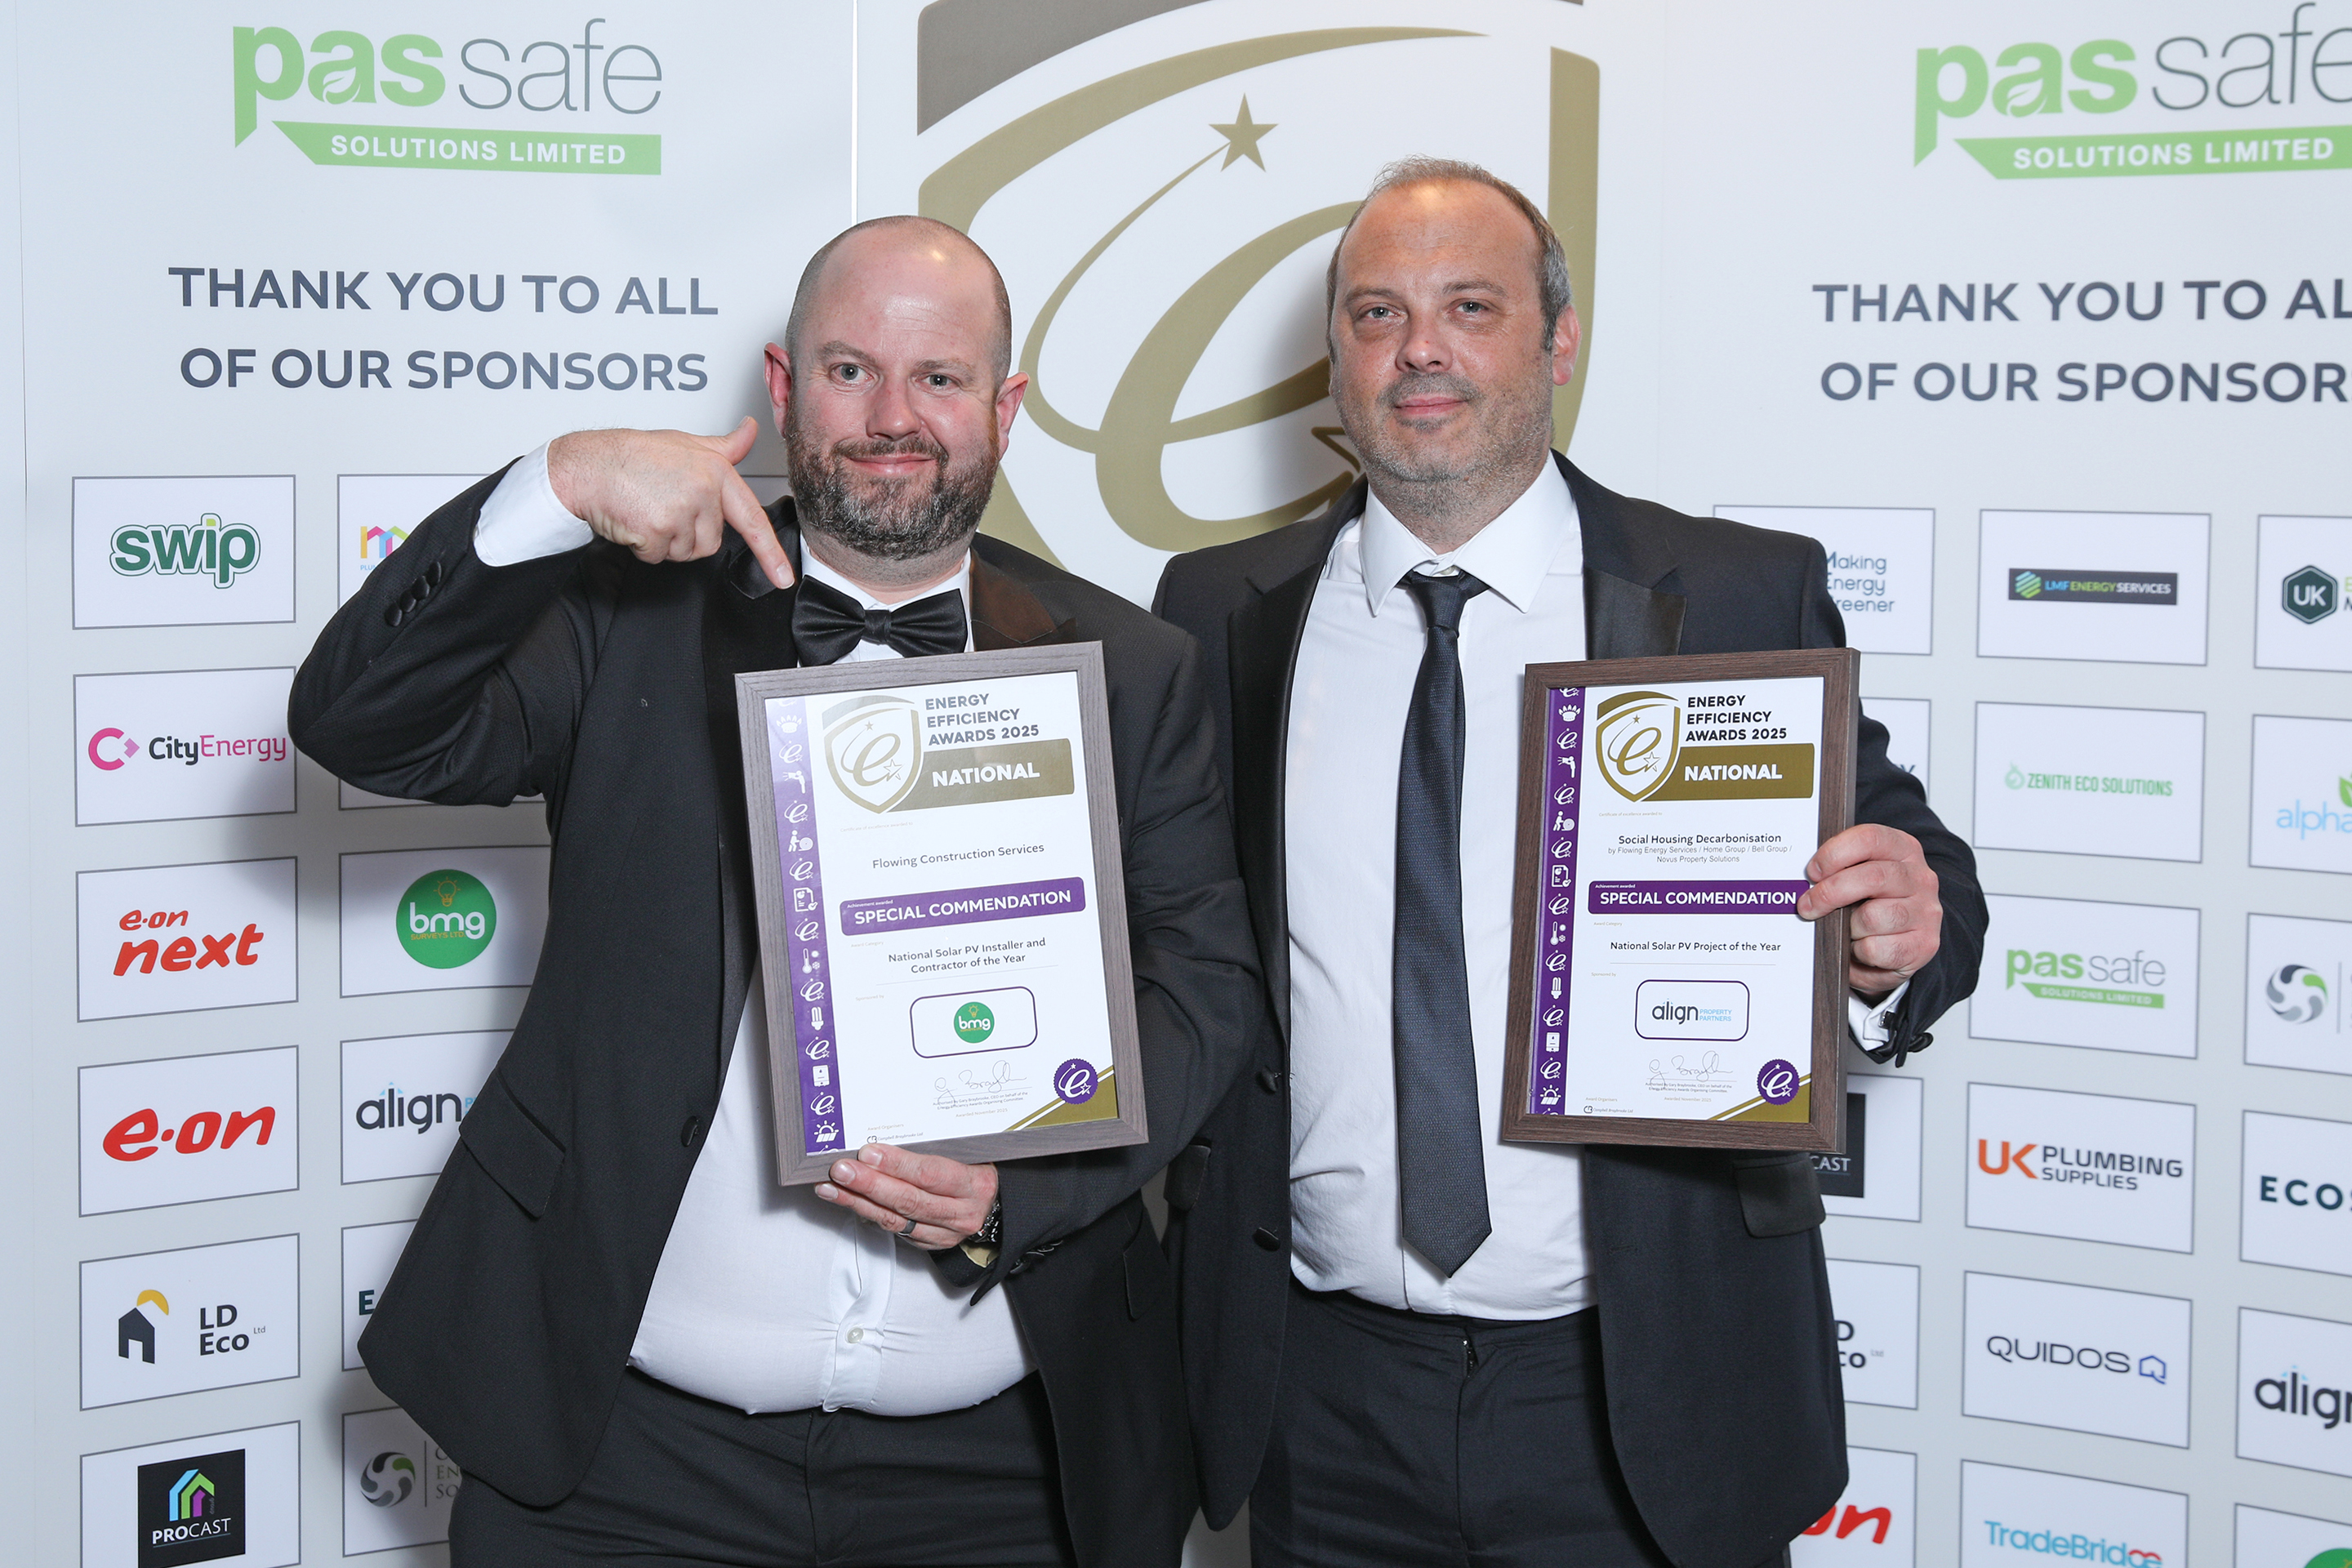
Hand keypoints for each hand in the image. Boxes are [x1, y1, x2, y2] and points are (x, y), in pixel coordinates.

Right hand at [546, 416, 793, 588]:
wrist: (586, 465)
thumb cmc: (630, 455)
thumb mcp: (684, 443)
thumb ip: (723, 447)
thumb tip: (750, 432)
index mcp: (715, 470)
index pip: (752, 518)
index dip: (771, 552)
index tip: (784, 576)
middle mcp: (703, 490)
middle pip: (711, 541)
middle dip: (687, 534)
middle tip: (662, 507)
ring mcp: (681, 510)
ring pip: (686, 552)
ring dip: (666, 542)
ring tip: (647, 510)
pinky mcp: (658, 530)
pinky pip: (660, 557)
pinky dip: (645, 547)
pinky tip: (635, 521)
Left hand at [814, 1144, 997, 1249]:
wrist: (997, 1206)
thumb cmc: (978, 1172)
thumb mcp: (970, 1153)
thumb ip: (935, 1147)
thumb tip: (887, 1133)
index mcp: (974, 1184)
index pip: (930, 1174)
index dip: (897, 1164)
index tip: (868, 1153)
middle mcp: (961, 1212)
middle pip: (909, 1200)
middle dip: (870, 1184)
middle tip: (842, 1170)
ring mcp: (945, 1233)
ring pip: (896, 1219)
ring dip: (858, 1202)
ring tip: (832, 1187)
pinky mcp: (930, 1244)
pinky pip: (894, 1231)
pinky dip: (867, 1215)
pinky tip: (848, 1202)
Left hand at [1795, 823, 1941, 999]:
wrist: (1901, 943)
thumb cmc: (1873, 904)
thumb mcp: (1860, 876)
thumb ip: (1841, 869)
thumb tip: (1804, 879)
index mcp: (1903, 849)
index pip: (1870, 839)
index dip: (1835, 854)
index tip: (1812, 872)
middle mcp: (1920, 877)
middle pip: (1871, 877)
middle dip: (1830, 893)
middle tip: (1807, 906)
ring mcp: (1925, 912)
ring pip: (1872, 917)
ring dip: (1847, 927)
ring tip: (1844, 930)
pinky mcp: (1923, 944)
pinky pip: (1877, 948)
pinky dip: (1859, 951)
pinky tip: (1859, 947)